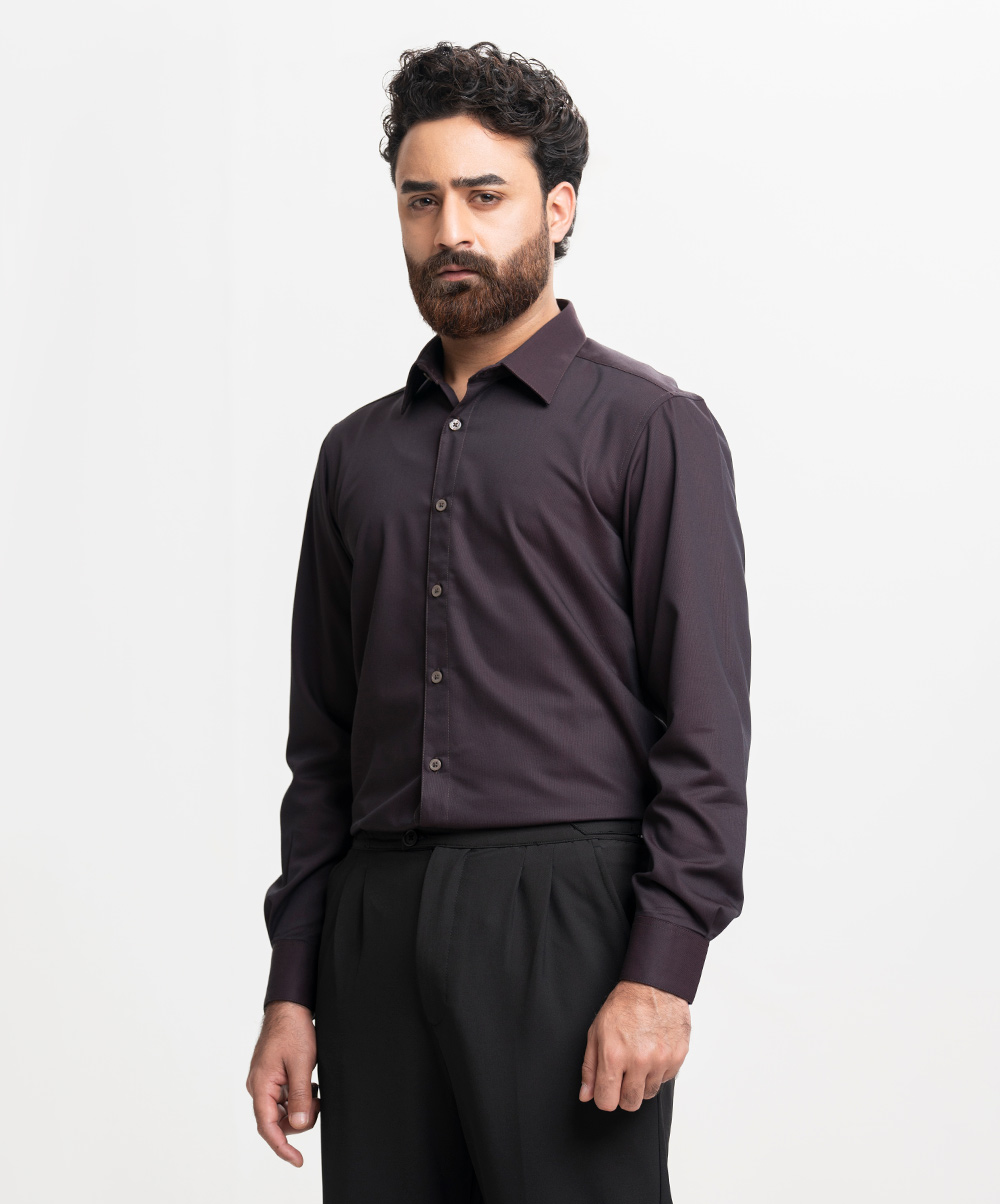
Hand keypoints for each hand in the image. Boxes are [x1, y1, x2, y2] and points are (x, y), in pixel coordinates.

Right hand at [246, 1001, 318, 1166]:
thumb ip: (299, 1097)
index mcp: (261, 1086)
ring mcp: (265, 1082)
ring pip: (282, 1110)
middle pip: (277, 1121)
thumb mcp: (301, 1065)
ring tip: (313, 1087)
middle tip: (317, 1102)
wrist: (290, 1007)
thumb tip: (298, 1125)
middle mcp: (259, 1087)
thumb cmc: (292, 1030)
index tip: (298, 1160)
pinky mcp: (272, 1076)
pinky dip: (299, 1096)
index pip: (268, 1127)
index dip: (283, 1147)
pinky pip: (284, 1097)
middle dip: (298, 1119)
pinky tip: (308, 1082)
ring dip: (300, 1106)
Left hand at [579, 980, 690, 1110]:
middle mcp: (639, 1060)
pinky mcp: (678, 1057)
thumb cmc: (624, 1005)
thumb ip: (590, 1067)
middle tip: (622, 1075)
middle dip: (623, 1094)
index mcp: (614, 1055)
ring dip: (641, 1082)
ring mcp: (661, 1060)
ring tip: (638, 1059)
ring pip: (648, 1093)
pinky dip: (658, 1072)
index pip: (607, 1102)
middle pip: (630, 1104)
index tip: (606, 1088)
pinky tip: (652, 1052)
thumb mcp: (596, 1032)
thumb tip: (587, 1094)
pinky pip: (665, 1080)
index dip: (604, 1097)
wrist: (654, 985)